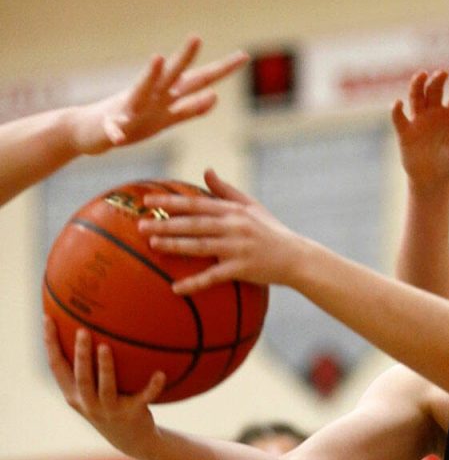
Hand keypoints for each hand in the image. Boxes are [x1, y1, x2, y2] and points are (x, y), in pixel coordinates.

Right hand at [44, 321, 162, 455]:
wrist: (131, 440)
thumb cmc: (109, 406)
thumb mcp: (92, 390)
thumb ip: (86, 368)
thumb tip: (90, 326)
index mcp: (74, 394)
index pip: (57, 366)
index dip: (50, 343)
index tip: (48, 318)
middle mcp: (89, 403)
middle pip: (81, 377)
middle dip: (80, 354)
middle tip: (82, 331)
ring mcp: (111, 410)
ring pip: (106, 387)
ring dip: (105, 368)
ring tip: (105, 347)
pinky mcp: (134, 414)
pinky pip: (144, 397)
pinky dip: (153, 386)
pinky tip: (160, 373)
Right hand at [69, 36, 247, 154]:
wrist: (91, 131)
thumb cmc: (133, 122)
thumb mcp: (168, 118)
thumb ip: (189, 108)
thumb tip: (213, 96)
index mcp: (167, 97)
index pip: (200, 80)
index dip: (221, 70)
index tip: (244, 56)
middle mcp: (151, 97)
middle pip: (174, 75)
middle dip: (186, 56)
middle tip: (198, 36)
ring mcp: (131, 108)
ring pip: (142, 88)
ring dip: (151, 74)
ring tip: (159, 58)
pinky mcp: (112, 125)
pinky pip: (115, 128)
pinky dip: (116, 130)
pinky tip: (118, 134)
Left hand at [140, 169, 300, 292]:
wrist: (297, 258)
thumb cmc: (272, 232)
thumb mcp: (252, 207)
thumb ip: (226, 190)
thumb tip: (206, 171)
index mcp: (233, 211)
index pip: (196, 204)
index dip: (171, 202)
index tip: (148, 201)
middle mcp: (233, 227)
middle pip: (193, 224)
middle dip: (165, 224)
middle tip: (140, 225)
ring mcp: (237, 249)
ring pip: (200, 246)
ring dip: (174, 245)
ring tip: (152, 245)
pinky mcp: (242, 269)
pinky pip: (213, 277)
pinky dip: (194, 283)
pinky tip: (176, 288)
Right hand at [392, 70, 448, 189]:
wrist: (434, 181)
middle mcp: (435, 112)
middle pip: (435, 89)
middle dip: (438, 80)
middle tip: (443, 74)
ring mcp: (419, 120)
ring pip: (416, 96)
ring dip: (417, 84)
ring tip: (422, 75)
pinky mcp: (405, 131)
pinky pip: (398, 117)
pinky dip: (396, 109)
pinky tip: (399, 104)